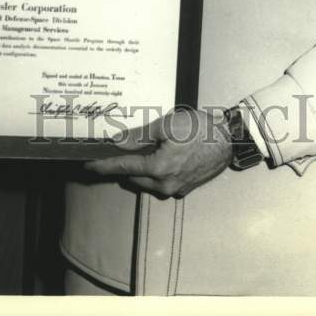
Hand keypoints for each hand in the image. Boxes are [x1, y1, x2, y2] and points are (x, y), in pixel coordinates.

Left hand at [84, 108, 232, 198]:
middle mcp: (165, 185)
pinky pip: (161, 182)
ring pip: (147, 181)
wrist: (229, 139)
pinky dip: (154, 171)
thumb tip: (117, 142)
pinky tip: (159, 155)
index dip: (103, 165)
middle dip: (124, 164)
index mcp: (158, 169)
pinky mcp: (185, 188)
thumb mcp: (166, 125)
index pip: (123, 168)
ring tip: (141, 149)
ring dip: (140, 168)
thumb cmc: (198, 129)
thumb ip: (139, 136)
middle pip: (133, 177)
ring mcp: (176, 189)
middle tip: (118, 148)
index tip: (87, 165)